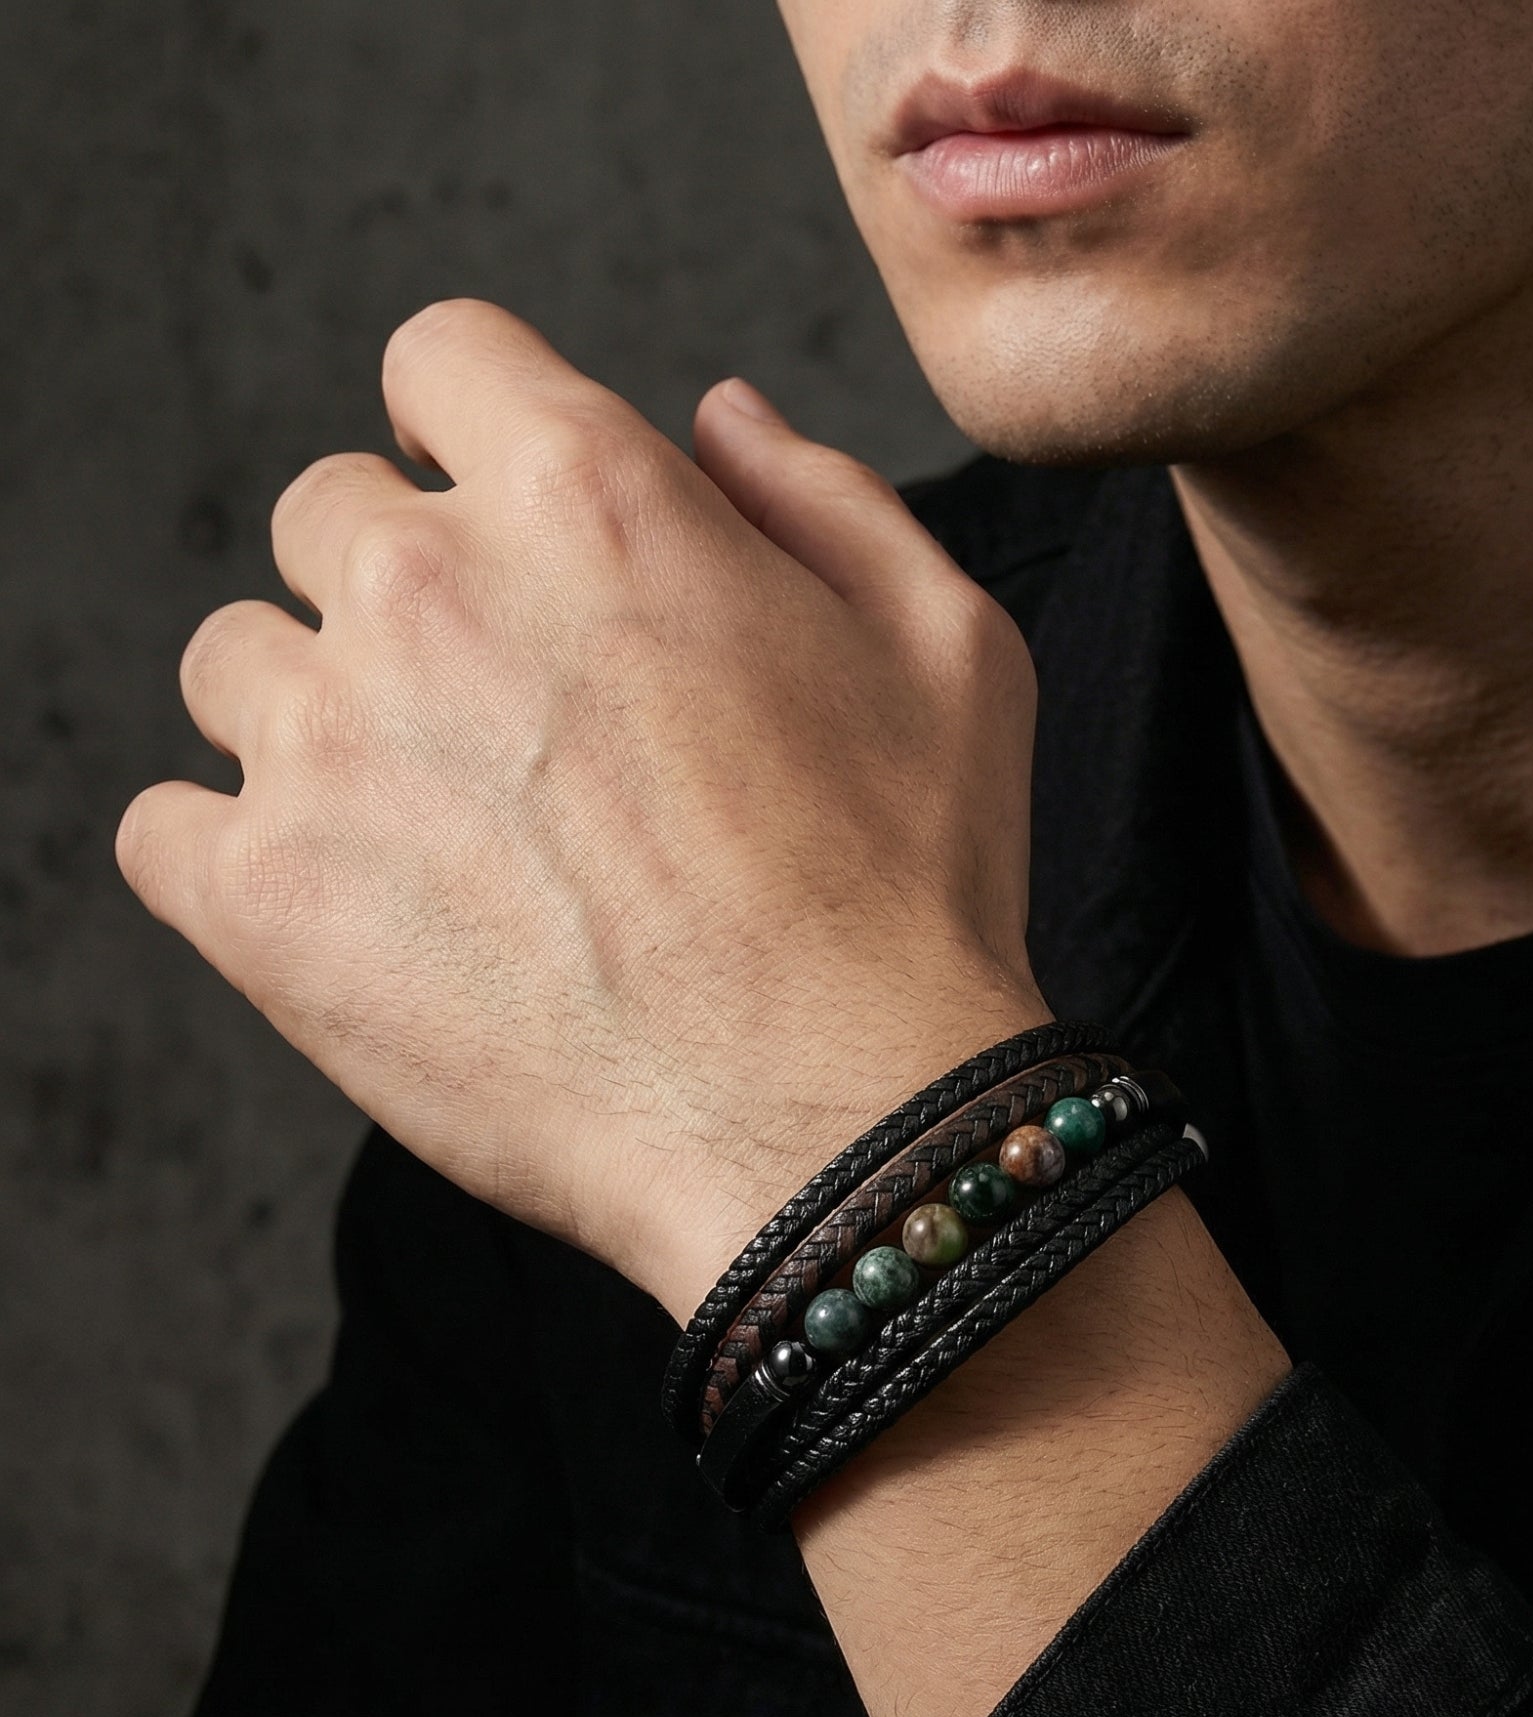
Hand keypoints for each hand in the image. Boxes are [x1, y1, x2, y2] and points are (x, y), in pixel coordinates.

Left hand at [118, 299, 1052, 1322]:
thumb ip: (818, 492)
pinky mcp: (263, 902)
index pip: (441, 358)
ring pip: (238, 663)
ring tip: (444, 826)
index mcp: (589, 498)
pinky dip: (240, 856)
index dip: (480, 427)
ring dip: (322, 715)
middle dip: (411, 582)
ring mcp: (328, 745)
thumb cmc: (909, 892)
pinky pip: (164, 827)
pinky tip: (358, 904)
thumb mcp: (947, 644)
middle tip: (511, 711)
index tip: (507, 510)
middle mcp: (429, 588)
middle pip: (328, 511)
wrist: (842, 1122)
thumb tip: (716, 414)